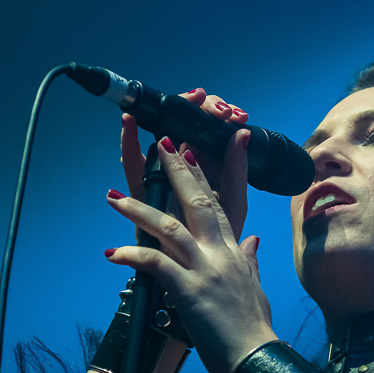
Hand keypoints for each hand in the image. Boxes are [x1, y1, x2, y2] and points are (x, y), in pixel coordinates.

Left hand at [106, 98, 274, 372]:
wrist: (254, 356)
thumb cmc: (253, 326)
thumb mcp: (254, 287)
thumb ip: (249, 261)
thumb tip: (252, 241)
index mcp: (233, 252)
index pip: (216, 206)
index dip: (201, 179)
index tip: (188, 155)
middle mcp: (218, 253)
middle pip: (195, 203)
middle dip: (175, 173)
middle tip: (159, 145)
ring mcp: (203, 269)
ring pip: (168, 228)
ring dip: (138, 211)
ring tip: (113, 197)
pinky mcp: (188, 290)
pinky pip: (155, 265)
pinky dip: (133, 255)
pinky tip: (113, 252)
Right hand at [120, 88, 250, 239]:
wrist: (206, 277)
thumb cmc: (222, 242)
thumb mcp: (234, 202)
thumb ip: (236, 168)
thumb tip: (244, 133)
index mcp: (206, 172)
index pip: (208, 133)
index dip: (215, 114)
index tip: (228, 106)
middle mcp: (181, 174)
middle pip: (181, 133)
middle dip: (189, 110)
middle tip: (199, 95)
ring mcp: (161, 182)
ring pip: (155, 145)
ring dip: (157, 119)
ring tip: (161, 99)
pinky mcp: (143, 195)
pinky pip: (134, 168)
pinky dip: (130, 145)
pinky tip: (129, 123)